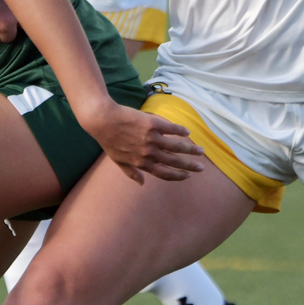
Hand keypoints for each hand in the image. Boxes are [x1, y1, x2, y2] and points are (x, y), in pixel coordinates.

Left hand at [78, 101, 206, 183]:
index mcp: (141, 163)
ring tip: (201, 151)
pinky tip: (188, 132)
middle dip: (190, 166)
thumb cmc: (108, 140)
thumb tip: (141, 184)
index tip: (187, 177)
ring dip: (191, 150)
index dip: (178, 176)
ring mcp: (151, 138)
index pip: (164, 173)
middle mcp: (148, 153)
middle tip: (201, 167)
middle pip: (175, 162)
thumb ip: (131, 172)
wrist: (102, 120)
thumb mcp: (118, 160)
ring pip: (177, 147)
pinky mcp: (152, 124)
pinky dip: (181, 131)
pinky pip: (171, 129)